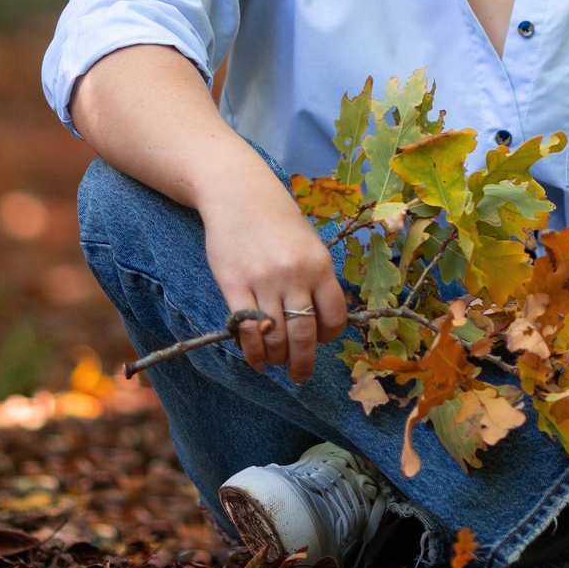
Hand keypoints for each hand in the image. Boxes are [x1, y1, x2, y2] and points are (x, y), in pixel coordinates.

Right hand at [197, 162, 350, 382]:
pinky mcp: (234, 284)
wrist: (238, 192)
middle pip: (305, 335)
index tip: (320, 341)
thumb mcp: (309, 243)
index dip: (329, 337)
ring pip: (275, 337)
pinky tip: (254, 359)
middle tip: (300, 375)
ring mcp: (263, 281)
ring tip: (274, 364)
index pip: (335, 316)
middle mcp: (295, 275)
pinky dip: (252, 352)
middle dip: (303, 363)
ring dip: (276, 359)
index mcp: (320, 264)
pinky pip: (246, 329)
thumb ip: (316, 278)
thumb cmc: (277, 219)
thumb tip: (321, 320)